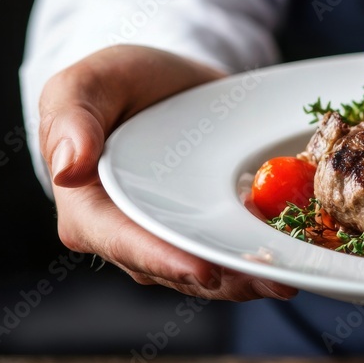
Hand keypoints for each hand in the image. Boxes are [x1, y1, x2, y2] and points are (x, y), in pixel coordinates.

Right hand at [38, 45, 296, 300]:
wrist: (163, 81)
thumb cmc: (114, 83)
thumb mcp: (86, 84)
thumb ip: (71, 118)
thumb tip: (67, 167)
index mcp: (89, 211)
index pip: (127, 245)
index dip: (166, 261)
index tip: (205, 271)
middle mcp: (128, 237)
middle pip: (177, 268)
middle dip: (225, 280)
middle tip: (271, 281)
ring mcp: (171, 238)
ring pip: (211, 269)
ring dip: (251, 277)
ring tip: (290, 276)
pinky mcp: (206, 230)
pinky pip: (232, 248)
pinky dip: (262, 253)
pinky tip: (296, 253)